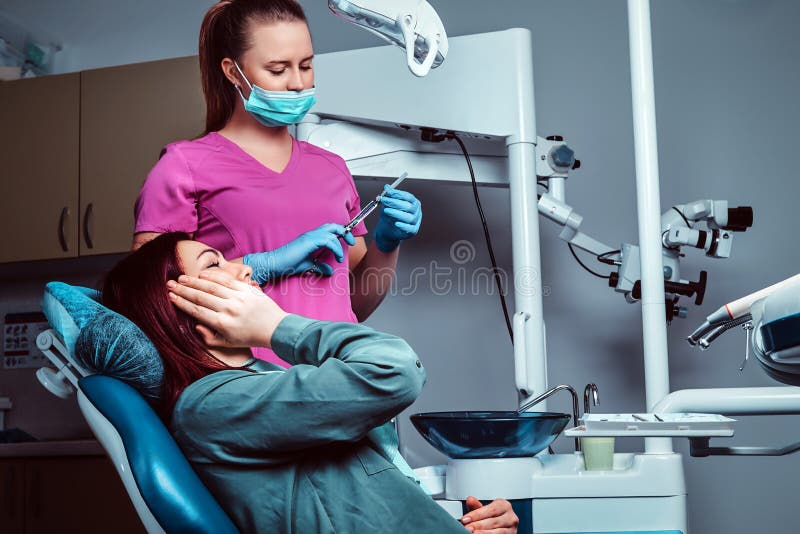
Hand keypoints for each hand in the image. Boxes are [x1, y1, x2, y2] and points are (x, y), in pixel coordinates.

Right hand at [167, 270, 288, 348]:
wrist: (275, 328)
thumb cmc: (249, 337)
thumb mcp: (228, 343)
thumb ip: (209, 337)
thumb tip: (196, 325)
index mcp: (223, 323)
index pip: (197, 311)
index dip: (182, 303)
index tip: (171, 297)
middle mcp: (229, 309)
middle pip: (201, 297)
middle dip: (183, 290)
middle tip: (170, 284)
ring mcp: (238, 298)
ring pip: (212, 287)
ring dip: (195, 281)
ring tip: (181, 278)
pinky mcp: (247, 289)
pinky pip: (227, 281)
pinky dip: (214, 276)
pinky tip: (202, 274)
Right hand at [243, 223, 355, 283]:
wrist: (275, 264)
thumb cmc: (288, 264)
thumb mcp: (309, 266)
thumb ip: (320, 267)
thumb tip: (330, 270)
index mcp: (312, 237)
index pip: (330, 229)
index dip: (341, 232)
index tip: (349, 242)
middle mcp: (311, 234)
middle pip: (333, 225)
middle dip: (345, 232)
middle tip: (351, 242)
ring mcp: (310, 236)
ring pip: (331, 232)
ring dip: (340, 243)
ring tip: (341, 256)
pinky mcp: (308, 241)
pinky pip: (328, 240)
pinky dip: (335, 248)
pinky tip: (336, 257)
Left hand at [373, 186, 421, 252]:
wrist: (387, 228)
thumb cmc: (389, 214)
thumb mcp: (388, 203)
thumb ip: (389, 196)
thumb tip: (387, 187)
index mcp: (413, 202)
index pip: (408, 197)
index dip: (398, 194)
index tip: (388, 192)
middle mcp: (416, 211)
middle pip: (409, 206)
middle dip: (396, 203)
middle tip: (385, 201)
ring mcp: (416, 221)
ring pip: (410, 218)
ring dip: (397, 213)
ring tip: (386, 211)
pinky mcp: (413, 231)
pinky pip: (410, 229)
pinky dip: (403, 226)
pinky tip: (396, 223)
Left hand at [460, 496, 518, 533]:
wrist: (499, 528)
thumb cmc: (491, 518)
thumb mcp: (484, 511)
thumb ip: (476, 506)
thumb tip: (470, 500)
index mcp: (504, 506)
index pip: (490, 510)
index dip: (477, 515)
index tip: (465, 519)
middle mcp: (511, 517)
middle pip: (493, 522)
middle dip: (478, 525)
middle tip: (467, 528)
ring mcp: (512, 529)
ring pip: (498, 532)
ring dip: (483, 533)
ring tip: (473, 533)